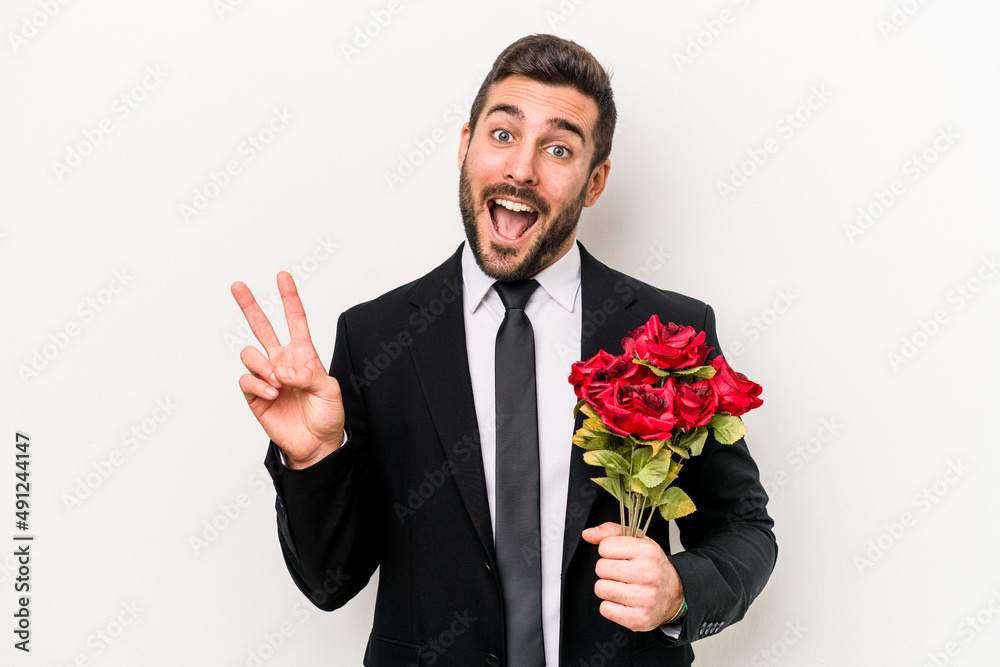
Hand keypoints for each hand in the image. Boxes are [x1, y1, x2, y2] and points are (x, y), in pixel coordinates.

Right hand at [231, 271, 343, 468]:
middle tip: (238, 286)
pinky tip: (272, 394)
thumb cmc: (327, 414)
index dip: (289, 298)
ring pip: (250, 354)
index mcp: (303, 354)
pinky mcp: (255, 396)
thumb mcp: (329, 390)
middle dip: (250, 306)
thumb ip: (308, 375)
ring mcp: (266, 377)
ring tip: (278, 383)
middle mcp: (281, 361)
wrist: (316, 443)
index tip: (283, 276)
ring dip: (263, 366)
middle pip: (262, 327)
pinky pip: (247, 380)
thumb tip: (282, 370)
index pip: (295, 320)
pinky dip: (259, 385)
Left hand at [581, 522, 684, 631]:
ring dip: (608, 588)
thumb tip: (588, 534)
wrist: (675, 594)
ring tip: (624, 587)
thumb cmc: (652, 566)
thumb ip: (611, 532)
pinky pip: (605, 609)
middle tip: (622, 573)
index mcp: (647, 551)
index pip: (605, 547)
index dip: (609, 551)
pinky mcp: (638, 618)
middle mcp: (647, 574)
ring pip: (601, 588)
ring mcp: (644, 598)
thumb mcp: (638, 541)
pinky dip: (611, 606)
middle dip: (607, 570)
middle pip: (600, 568)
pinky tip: (625, 601)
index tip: (621, 557)